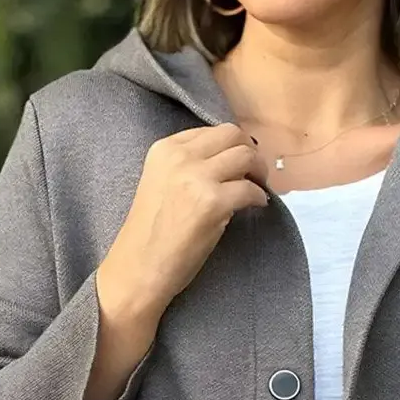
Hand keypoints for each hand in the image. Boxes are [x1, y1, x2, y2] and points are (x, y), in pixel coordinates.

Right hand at [96, 122, 270, 332]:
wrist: (140, 267)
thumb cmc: (150, 235)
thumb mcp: (161, 184)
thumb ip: (188, 168)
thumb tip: (228, 165)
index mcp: (164, 149)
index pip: (209, 131)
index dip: (231, 144)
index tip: (238, 160)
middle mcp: (180, 156)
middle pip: (232, 135)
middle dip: (250, 150)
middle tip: (256, 171)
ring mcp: (197, 177)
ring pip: (245, 155)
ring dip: (259, 170)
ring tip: (259, 187)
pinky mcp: (214, 202)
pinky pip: (250, 189)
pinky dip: (259, 197)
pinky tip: (257, 206)